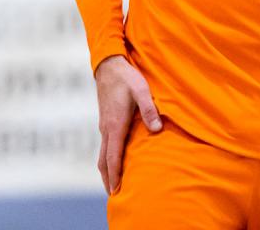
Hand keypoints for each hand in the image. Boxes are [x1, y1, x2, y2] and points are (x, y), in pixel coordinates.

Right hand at [94, 54, 162, 194]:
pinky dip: (107, 158)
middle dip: (108, 178)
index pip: (113, 156)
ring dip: (106, 169)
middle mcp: (106, 128)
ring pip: (102, 153)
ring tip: (112, 183)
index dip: (115, 175)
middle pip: (103, 160)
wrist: (109, 64)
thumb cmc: (127, 77)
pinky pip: (104, 145)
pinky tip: (114, 160)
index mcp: (115, 125)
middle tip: (113, 195)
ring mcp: (104, 125)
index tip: (116, 191)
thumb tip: (157, 129)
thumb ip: (150, 109)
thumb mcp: (141, 90)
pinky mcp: (105, 121)